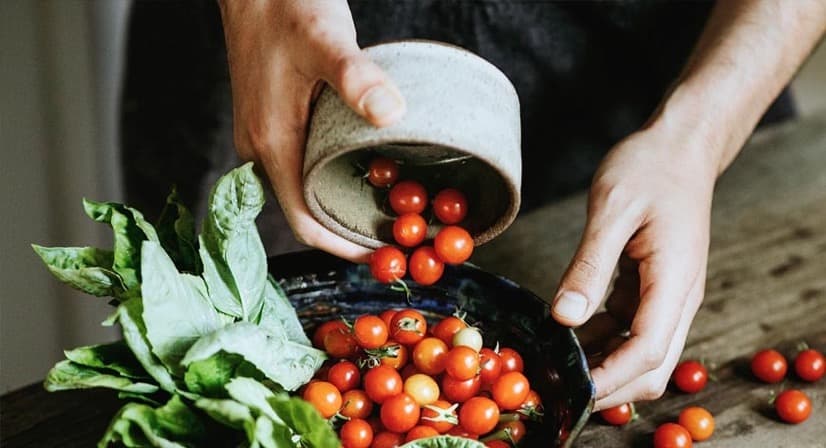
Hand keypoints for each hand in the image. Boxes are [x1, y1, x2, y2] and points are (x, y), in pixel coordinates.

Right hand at [219, 0, 405, 261]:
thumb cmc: (284, 7)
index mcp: (271, 143)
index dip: (344, 247)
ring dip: (344, 205)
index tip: (386, 254)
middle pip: (307, 212)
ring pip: (305, 191)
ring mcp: (265, 137)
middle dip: (352, 230)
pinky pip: (304, 168)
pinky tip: (367, 170)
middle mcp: (262, 148)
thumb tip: (391, 114)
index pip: (305, 222)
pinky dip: (335, 179)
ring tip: (391, 207)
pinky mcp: (274, 123)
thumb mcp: (324, 39)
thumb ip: (355, 77)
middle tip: (401, 233)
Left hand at [551, 122, 716, 409]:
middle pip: (652, 364)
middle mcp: (679, 296)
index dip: (612, 377)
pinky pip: (631, 329)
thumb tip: (565, 317)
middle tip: (560, 389)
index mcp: (675, 280)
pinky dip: (603, 341)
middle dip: (610, 385)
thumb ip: (589, 266)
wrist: (681, 147)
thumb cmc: (650, 168)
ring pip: (642, 352)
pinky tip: (569, 337)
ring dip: (604, 365)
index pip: (650, 349)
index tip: (574, 391)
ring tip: (556, 365)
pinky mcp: (653, 288)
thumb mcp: (613, 210)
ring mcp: (668, 295)